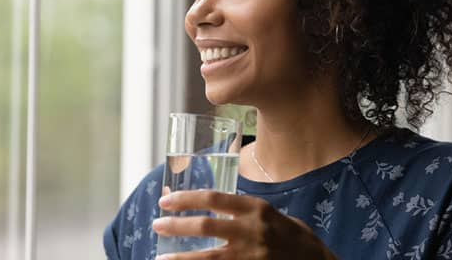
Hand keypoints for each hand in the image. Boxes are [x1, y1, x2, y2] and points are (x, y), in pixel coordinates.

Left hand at [152, 190, 336, 259]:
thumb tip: (209, 207)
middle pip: (205, 226)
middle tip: (157, 224)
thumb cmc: (294, 238)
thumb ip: (244, 212)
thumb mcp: (273, 215)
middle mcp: (252, 231)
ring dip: (180, 258)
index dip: (186, 199)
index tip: (166, 200)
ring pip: (207, 257)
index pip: (214, 198)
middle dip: (176, 225)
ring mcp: (251, 256)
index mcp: (257, 209)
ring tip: (160, 257)